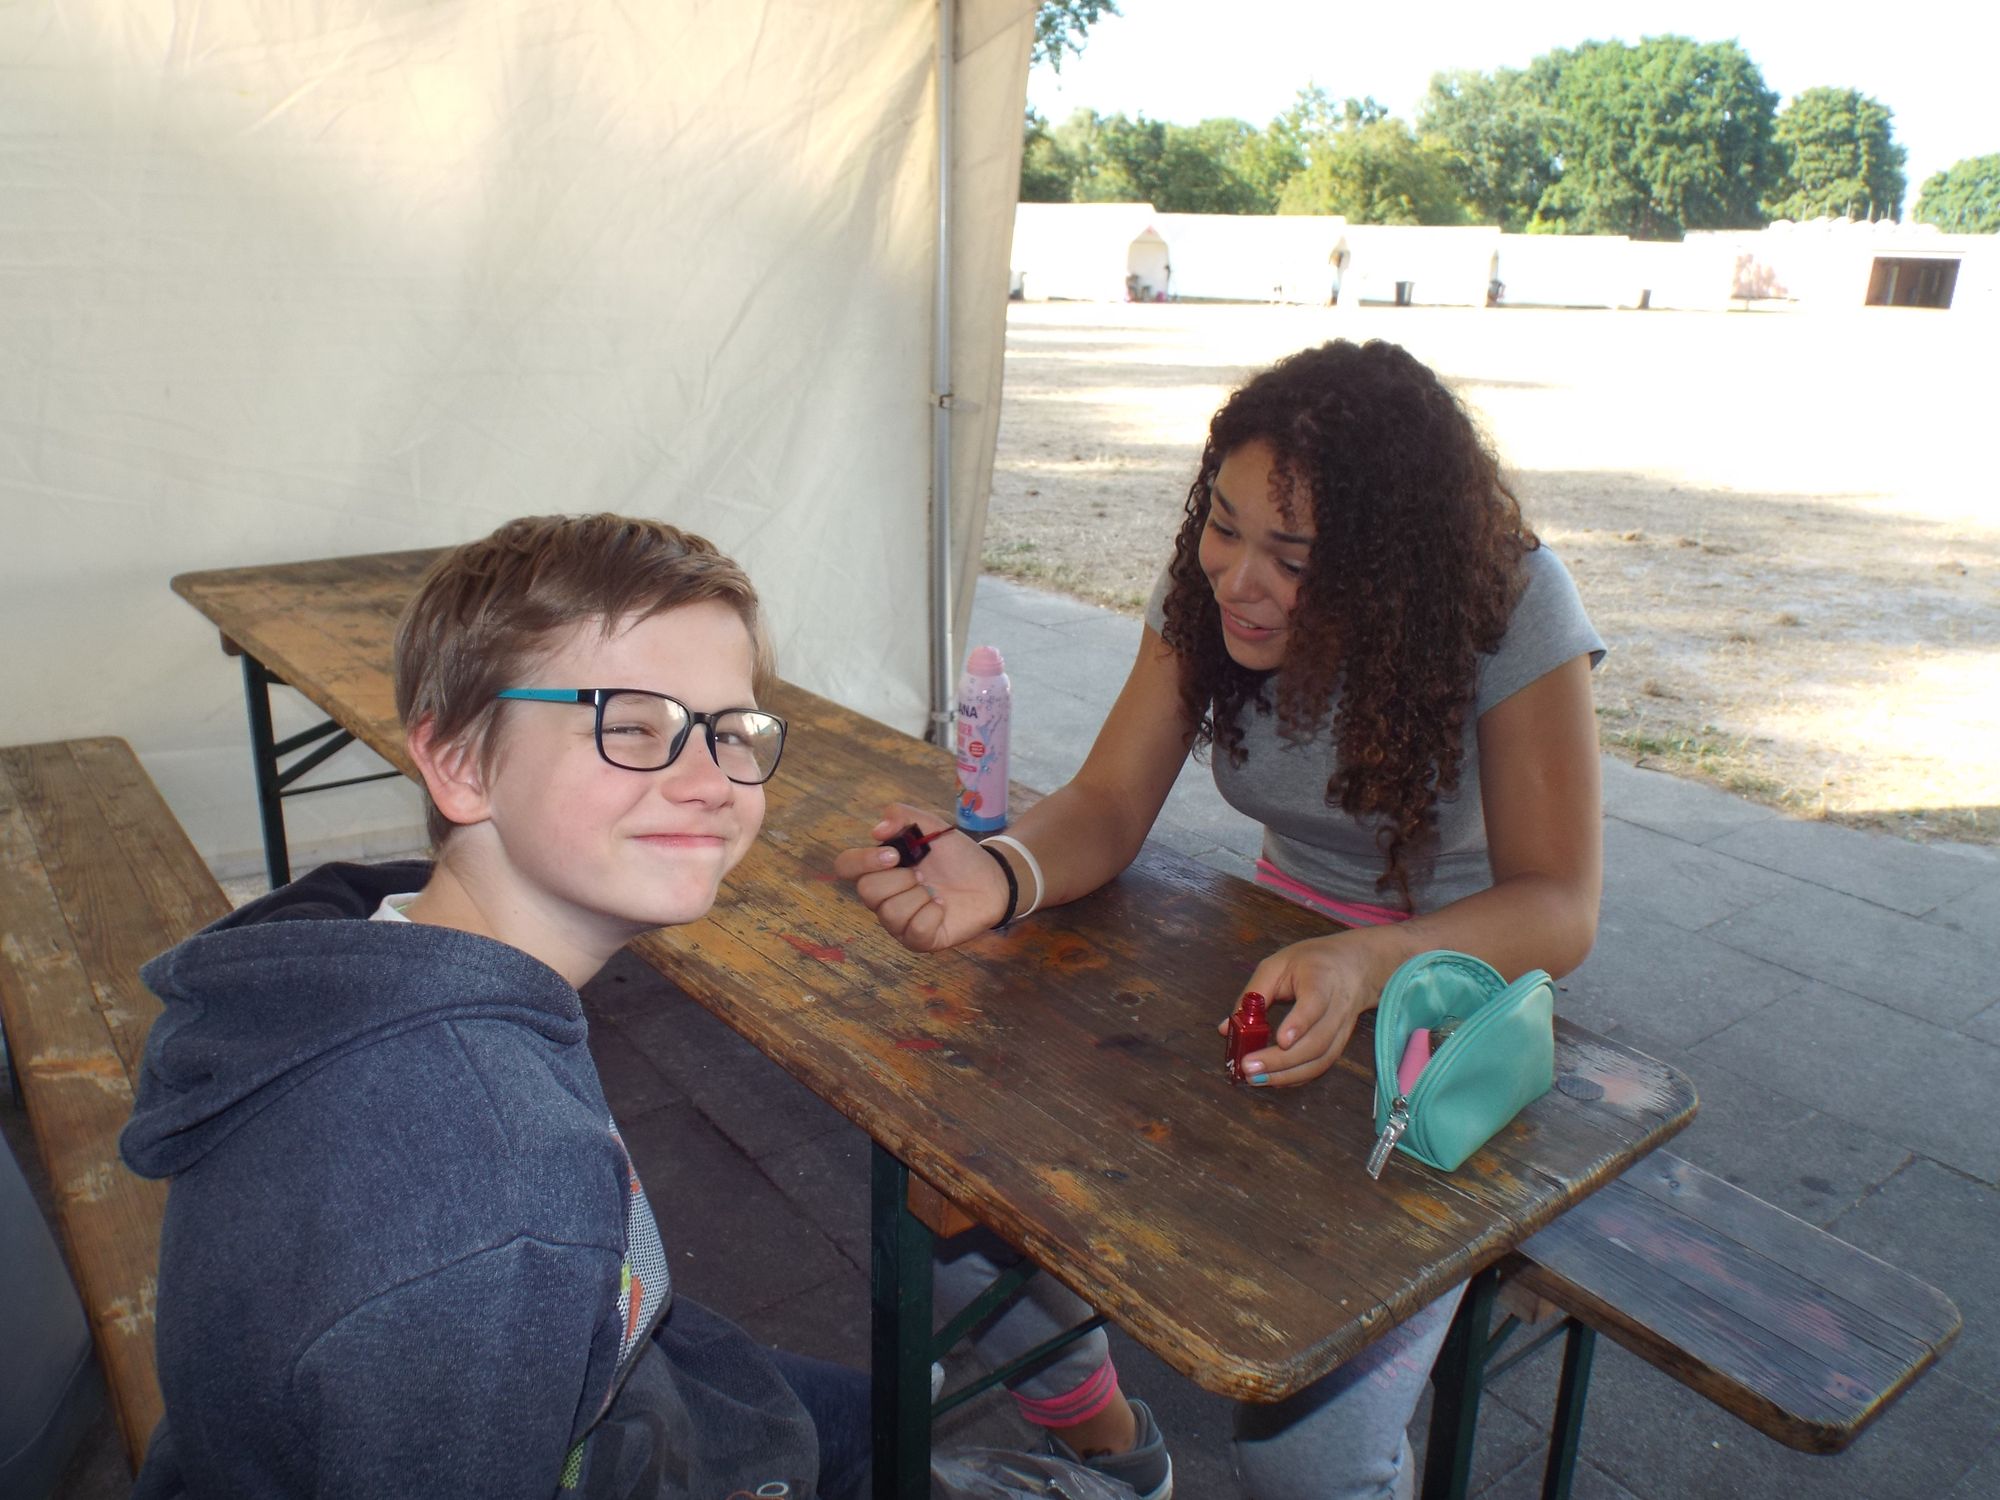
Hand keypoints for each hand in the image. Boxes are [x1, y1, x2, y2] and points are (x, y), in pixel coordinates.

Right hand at [831, 803, 1009, 951]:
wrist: (990, 878)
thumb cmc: (956, 855)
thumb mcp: (932, 826)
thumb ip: (903, 816)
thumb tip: (877, 830)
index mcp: (880, 868)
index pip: (846, 866)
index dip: (863, 860)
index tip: (894, 855)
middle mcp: (883, 898)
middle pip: (867, 891)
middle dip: (900, 879)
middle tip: (922, 874)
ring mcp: (899, 922)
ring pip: (890, 914)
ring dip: (920, 897)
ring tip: (935, 891)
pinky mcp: (919, 940)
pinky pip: (915, 931)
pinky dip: (933, 914)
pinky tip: (942, 906)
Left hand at [1215, 934, 1378, 1086]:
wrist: (1355, 967)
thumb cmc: (1311, 962)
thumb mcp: (1277, 965)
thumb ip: (1252, 995)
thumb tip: (1226, 1029)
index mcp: (1322, 980)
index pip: (1315, 1004)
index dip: (1299, 1024)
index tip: (1280, 1040)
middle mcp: (1338, 1008)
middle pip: (1316, 1041)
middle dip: (1281, 1060)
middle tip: (1249, 1068)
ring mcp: (1342, 1030)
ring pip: (1320, 1060)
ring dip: (1287, 1075)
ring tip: (1256, 1079)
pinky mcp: (1340, 1044)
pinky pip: (1320, 1066)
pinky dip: (1296, 1077)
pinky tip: (1273, 1080)